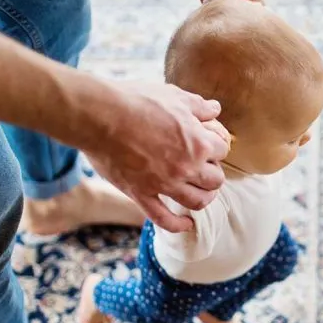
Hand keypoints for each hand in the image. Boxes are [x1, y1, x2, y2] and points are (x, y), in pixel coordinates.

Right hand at [83, 80, 231, 231]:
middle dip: (213, 172)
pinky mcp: (142, 194)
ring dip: (204, 197)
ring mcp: (164, 184)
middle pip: (215, 180)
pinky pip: (164, 219)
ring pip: (197, 202)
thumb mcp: (175, 96)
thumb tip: (215, 108)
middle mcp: (186, 168)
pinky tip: (187, 224)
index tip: (209, 143)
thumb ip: (199, 106)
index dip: (217, 145)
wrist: (100, 115)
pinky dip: (178, 225)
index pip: (223, 150)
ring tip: (201, 192)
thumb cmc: (138, 101)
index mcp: (198, 143)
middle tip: (204, 167)